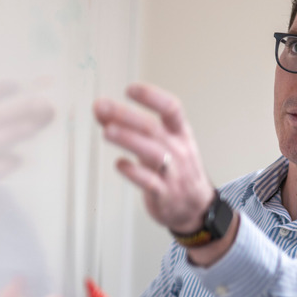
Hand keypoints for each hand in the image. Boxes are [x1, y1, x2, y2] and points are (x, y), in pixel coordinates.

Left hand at [95, 83, 216, 234]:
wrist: (196, 207)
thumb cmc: (175, 168)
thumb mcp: (161, 143)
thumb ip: (131, 127)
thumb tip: (100, 110)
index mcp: (180, 133)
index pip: (171, 108)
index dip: (152, 97)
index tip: (130, 89)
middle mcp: (178, 150)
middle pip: (153, 129)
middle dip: (126, 115)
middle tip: (101, 107)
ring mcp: (173, 173)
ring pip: (152, 153)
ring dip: (128, 140)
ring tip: (107, 131)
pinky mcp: (165, 195)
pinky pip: (149, 182)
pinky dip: (133, 172)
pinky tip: (120, 164)